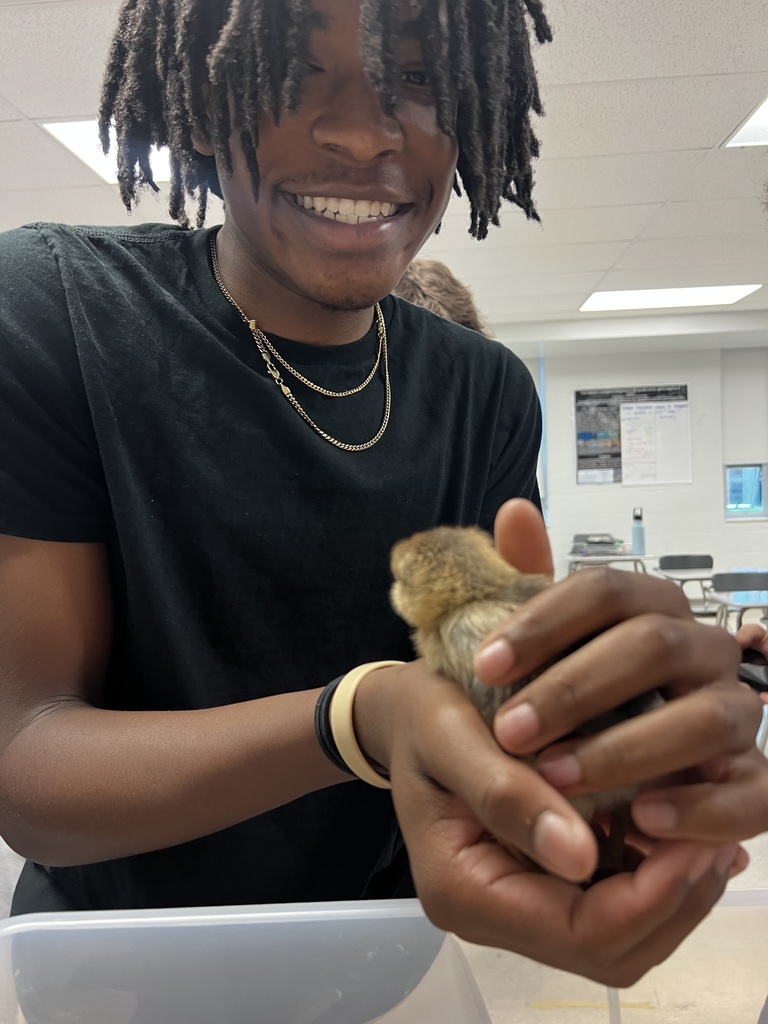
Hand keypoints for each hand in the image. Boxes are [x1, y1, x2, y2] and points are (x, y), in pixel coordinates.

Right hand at [362, 500, 750, 985]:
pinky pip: (610, 904)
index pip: (577, 931)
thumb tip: (583, 856)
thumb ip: (507, 796)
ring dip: (671, 893)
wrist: (401, 713)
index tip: (691, 837)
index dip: (647, 895)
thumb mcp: (451, 739)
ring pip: (618, 937)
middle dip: (671, 902)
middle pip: (607, 951)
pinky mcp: (538, 878)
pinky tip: (683, 836)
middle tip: (713, 839)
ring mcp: (518, 900)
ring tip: (710, 839)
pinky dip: (655, 877)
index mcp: (464, 891)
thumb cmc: (421, 717)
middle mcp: (493, 913)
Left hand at [474, 499, 765, 850]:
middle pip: (652, 645)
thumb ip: (529, 583)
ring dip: (625, 750)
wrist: (615, 771)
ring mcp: (736, 716)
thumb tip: (515, 512)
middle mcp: (702, 652)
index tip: (484, 665)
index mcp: (653, 610)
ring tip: (556, 777)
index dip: (544, 622)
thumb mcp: (545, 646)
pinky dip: (699, 809)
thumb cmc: (576, 701)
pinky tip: (640, 820)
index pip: (607, 589)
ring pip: (705, 718)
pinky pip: (751, 794)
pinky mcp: (755, 781)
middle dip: (574, 688)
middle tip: (510, 730)